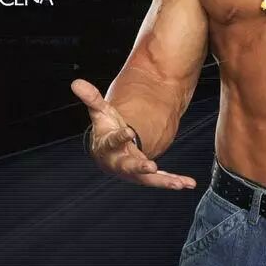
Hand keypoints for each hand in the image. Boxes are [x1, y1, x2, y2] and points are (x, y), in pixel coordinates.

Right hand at [71, 78, 196, 189]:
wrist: (107, 154)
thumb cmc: (105, 130)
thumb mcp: (100, 113)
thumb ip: (92, 99)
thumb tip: (76, 82)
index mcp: (108, 146)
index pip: (113, 141)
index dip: (120, 137)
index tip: (130, 132)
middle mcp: (120, 162)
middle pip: (128, 166)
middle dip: (139, 168)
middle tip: (150, 167)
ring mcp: (133, 172)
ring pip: (147, 179)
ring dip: (163, 181)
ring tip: (178, 183)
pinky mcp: (146, 176)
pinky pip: (160, 180)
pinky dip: (174, 182)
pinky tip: (189, 184)